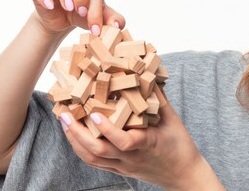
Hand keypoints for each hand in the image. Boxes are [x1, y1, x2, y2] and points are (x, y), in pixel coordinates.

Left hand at [59, 93, 224, 190]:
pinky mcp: (119, 170)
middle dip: (77, 133)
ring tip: (64, 121)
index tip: (94, 114)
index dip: (107, 129)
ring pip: (92, 158)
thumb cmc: (180, 145)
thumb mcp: (172, 119)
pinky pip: (95, 162)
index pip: (123, 141)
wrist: (183, 174)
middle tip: (64, 114)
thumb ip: (158, 98)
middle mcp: (130, 158)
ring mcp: (123, 166)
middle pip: (98, 151)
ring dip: (74, 139)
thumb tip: (146, 73)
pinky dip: (81, 148)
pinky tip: (74, 134)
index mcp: (146, 145)